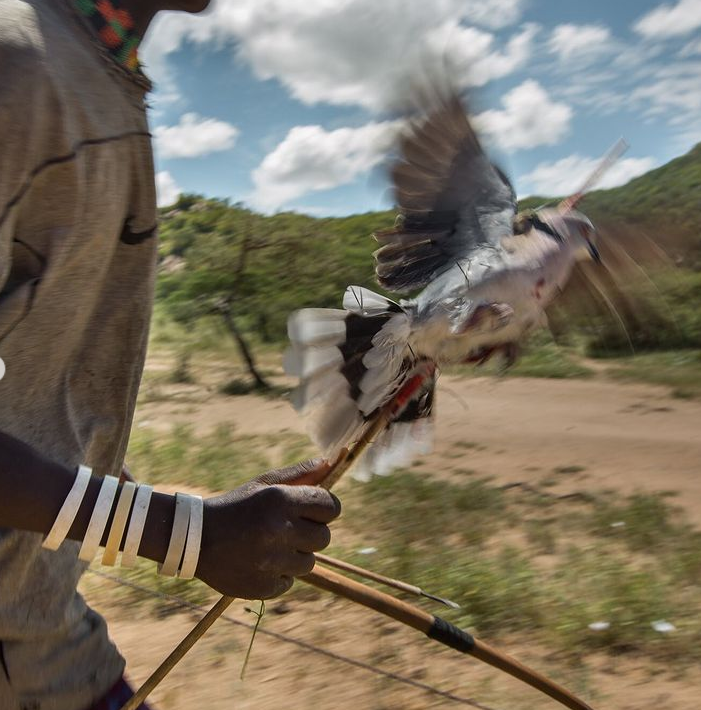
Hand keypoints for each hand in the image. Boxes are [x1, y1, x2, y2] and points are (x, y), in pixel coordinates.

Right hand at [195, 460, 340, 598]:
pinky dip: (278, 574)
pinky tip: (258, 562)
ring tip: (270, 546)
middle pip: (325, 537)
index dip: (325, 508)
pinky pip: (289, 581)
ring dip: (295, 555)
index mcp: (280, 500)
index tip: (313, 510)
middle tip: (288, 529)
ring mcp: (271, 562)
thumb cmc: (236, 506)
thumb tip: (329, 462)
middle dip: (312, 532)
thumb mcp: (263, 484)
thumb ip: (299, 474)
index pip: (331, 506)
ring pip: (309, 562)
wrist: (194, 539)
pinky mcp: (263, 586)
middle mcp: (278, 531)